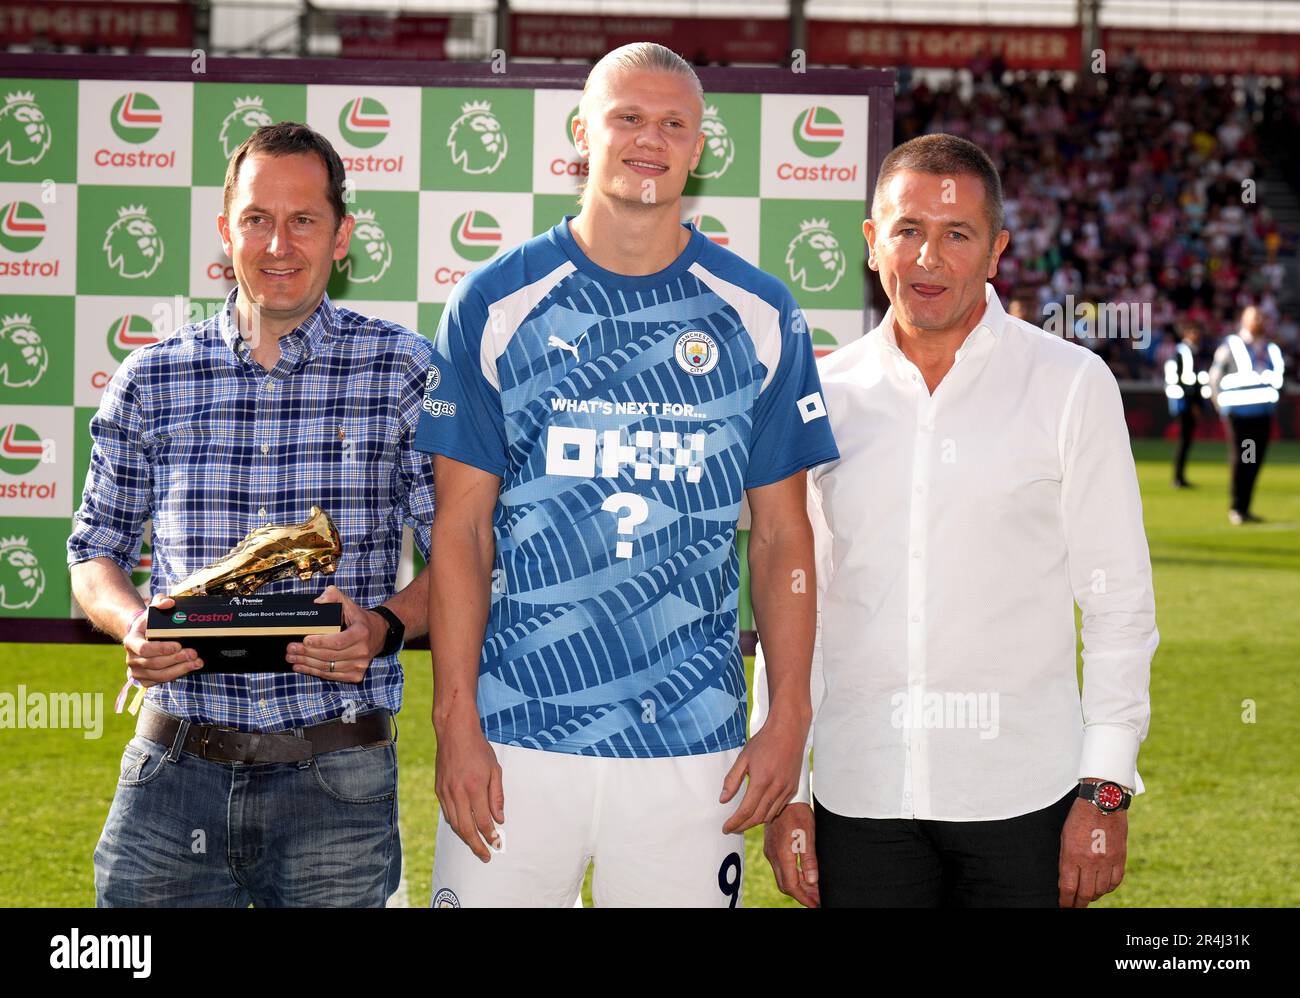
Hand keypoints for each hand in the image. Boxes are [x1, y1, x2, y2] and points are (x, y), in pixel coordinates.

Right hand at [123, 593, 203, 686]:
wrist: (141, 636)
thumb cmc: (149, 623)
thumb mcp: (153, 609)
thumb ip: (160, 602)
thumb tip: (169, 602)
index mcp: (131, 641)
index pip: (144, 649)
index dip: (162, 649)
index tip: (178, 645)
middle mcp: (132, 658)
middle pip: (155, 663)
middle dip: (176, 659)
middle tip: (193, 653)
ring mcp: (137, 671)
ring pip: (160, 675)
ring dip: (180, 669)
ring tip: (196, 661)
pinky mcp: (144, 679)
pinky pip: (160, 681)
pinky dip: (176, 675)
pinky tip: (189, 668)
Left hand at [287, 585, 385, 682]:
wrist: (379, 634)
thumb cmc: (359, 619)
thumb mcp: (349, 603)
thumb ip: (333, 595)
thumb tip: (318, 602)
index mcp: (361, 633)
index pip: (337, 641)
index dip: (320, 642)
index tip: (304, 639)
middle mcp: (362, 651)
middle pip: (329, 656)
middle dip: (306, 653)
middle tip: (291, 649)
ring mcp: (360, 665)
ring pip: (328, 668)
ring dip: (307, 664)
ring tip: (292, 657)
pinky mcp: (356, 675)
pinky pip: (332, 676)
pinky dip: (314, 672)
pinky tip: (302, 667)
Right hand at [433, 712, 504, 862]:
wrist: (454, 733)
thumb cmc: (477, 749)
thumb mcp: (495, 770)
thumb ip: (497, 796)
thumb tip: (499, 819)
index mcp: (475, 788)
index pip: (483, 821)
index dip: (490, 836)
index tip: (497, 844)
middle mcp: (458, 793)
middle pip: (466, 829)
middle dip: (476, 845)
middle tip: (485, 855)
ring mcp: (446, 793)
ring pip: (454, 824)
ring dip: (465, 838)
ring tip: (475, 846)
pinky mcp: (439, 790)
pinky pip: (447, 813)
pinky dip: (455, 824)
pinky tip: (463, 828)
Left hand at [720, 705, 808, 833]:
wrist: (788, 731)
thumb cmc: (765, 742)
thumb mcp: (743, 758)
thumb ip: (732, 780)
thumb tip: (723, 799)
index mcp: (761, 780)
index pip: (746, 811)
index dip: (734, 822)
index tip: (726, 828)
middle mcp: (776, 788)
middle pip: (758, 817)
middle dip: (743, 826)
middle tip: (732, 828)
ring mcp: (787, 789)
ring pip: (769, 815)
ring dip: (755, 822)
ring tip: (743, 822)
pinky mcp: (793, 788)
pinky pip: (779, 808)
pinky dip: (768, 814)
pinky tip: (759, 812)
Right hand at [764, 802, 819, 906]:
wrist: (785, 796)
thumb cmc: (798, 813)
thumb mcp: (808, 835)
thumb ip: (809, 860)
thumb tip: (812, 882)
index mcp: (783, 855)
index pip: (791, 885)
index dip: (804, 898)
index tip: (816, 904)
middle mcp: (773, 856)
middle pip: (785, 885)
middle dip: (801, 895)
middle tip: (817, 900)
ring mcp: (771, 851)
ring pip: (782, 877)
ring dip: (797, 885)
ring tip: (813, 889)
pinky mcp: (772, 847)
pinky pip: (781, 868)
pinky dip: (792, 875)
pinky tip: (803, 874)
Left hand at [1058, 796, 1127, 906]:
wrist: (1103, 802)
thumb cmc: (1079, 817)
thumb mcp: (1065, 837)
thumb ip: (1066, 859)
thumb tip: (1066, 880)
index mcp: (1072, 855)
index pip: (1068, 888)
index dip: (1065, 901)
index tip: (1064, 906)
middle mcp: (1090, 861)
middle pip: (1085, 893)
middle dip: (1079, 904)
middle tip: (1075, 907)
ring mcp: (1107, 861)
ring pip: (1101, 890)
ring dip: (1093, 896)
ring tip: (1088, 896)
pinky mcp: (1120, 858)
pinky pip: (1115, 881)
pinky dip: (1108, 888)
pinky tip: (1103, 887)